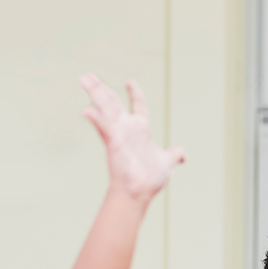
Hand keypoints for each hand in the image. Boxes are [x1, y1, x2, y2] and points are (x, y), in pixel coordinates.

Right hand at [81, 74, 184, 203]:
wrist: (140, 192)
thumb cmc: (150, 179)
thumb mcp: (167, 162)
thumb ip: (174, 155)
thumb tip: (183, 154)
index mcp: (141, 129)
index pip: (138, 104)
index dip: (134, 92)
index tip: (129, 80)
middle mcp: (127, 128)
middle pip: (113, 102)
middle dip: (101, 88)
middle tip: (88, 75)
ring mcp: (119, 134)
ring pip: (106, 108)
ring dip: (95, 93)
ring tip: (84, 79)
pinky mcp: (113, 143)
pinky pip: (103, 128)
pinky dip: (96, 119)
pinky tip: (86, 110)